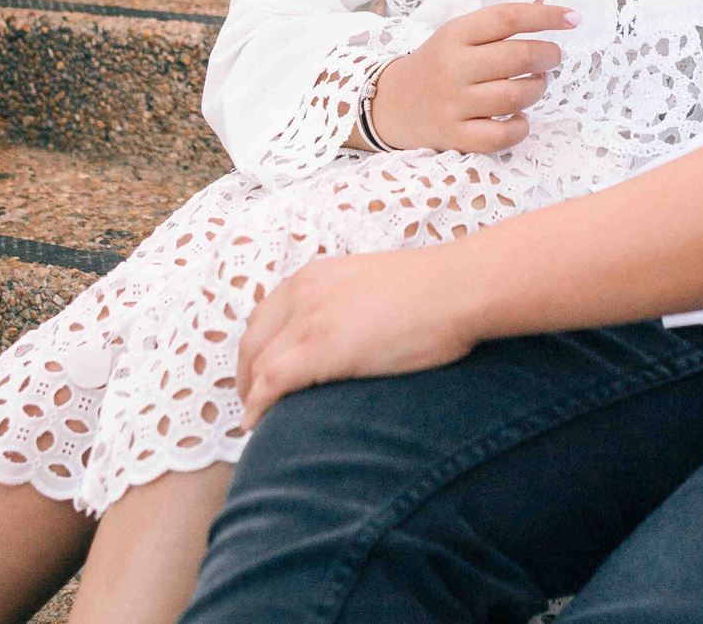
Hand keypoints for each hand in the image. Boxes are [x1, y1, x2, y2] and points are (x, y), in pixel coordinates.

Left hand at [237, 249, 481, 428]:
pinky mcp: (320, 349)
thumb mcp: (373, 287)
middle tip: (251, 404)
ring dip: (249, 396)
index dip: (255, 351)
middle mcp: (302, 293)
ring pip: (258, 365)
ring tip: (256, 421)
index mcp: (314, 276)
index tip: (258, 375)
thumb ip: (348, 306)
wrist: (458, 288)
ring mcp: (309, 320)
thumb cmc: (434, 292)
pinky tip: (255, 425)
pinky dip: (256, 406)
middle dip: (245, 376)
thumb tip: (347, 338)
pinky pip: (271, 383)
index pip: (264, 317)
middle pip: (252, 341)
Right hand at [364, 0, 572, 152]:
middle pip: (518, 57)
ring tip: (536, 84)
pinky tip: (519, 117)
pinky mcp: (454, 137)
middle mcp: (453, 67)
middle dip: (549, 55)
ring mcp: (452, 104)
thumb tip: (546, 5)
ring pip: (514, 96)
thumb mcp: (460, 35)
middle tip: (554, 57)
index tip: (573, 19)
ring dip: (537, 89)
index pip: (508, 18)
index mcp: (455, 34)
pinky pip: (500, 136)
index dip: (546, 17)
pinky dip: (519, 127)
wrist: (391, 104)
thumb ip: (501, 23)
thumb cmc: (437, 65)